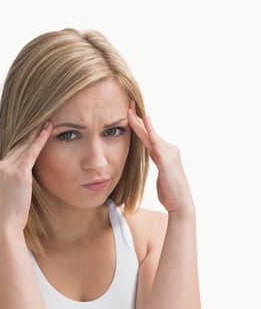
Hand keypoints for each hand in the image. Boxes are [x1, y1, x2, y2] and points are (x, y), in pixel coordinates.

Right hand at [0, 120, 52, 230]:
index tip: (33, 128)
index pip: (13, 149)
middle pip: (19, 143)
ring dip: (37, 132)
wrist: (6, 224)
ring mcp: (10, 168)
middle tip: (43, 119)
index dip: (24, 139)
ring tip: (48, 120)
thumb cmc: (9, 211)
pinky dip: (40, 140)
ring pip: (26, 145)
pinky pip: (32, 152)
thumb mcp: (3, 190)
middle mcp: (2, 165)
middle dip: (31, 132)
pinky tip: (48, 130)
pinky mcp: (20, 173)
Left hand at [127, 100, 194, 214]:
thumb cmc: (170, 193)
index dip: (139, 125)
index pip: (148, 137)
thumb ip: (157, 164)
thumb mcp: (161, 176)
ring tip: (130, 110)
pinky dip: (150, 130)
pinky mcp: (167, 157)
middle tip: (128, 104)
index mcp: (164, 153)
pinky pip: (155, 141)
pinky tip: (145, 119)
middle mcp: (168, 149)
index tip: (130, 114)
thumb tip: (153, 158)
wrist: (180, 204)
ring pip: (149, 134)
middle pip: (148, 132)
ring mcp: (168, 152)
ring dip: (139, 122)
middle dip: (138, 118)